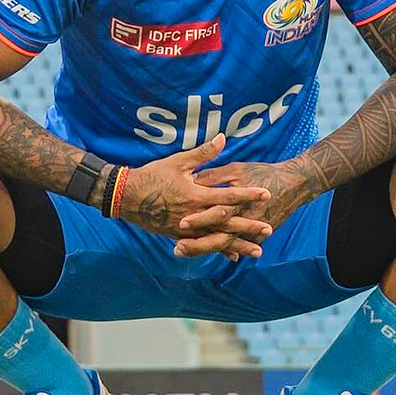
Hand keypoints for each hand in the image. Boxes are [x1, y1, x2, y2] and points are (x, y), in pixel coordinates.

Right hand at [118, 134, 273, 260]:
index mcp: (195, 196)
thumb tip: (222, 138)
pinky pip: (204, 245)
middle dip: (249, 227)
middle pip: (227, 223)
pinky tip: (232, 255)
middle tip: (269, 229)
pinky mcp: (179, 236)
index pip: (227, 196)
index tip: (266, 194)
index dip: (248, 195)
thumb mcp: (178, 162)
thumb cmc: (152, 176)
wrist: (126, 197)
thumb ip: (203, 153)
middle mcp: (194, 216)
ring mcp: (187, 229)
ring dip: (239, 244)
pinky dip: (219, 250)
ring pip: (217, 239)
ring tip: (258, 251)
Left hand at [189, 158, 317, 252]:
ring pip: (225, 245)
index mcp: (238, 200)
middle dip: (197, 244)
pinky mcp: (257, 235)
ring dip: (204, 250)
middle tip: (176, 247)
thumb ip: (213, 175)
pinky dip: (222, 251)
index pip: (216, 213)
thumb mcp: (236, 169)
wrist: (294, 184)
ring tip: (182, 252)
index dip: (199, 219)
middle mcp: (245, 218)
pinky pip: (237, 245)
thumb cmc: (262, 172)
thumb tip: (190, 179)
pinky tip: (202, 255)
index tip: (180, 224)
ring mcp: (252, 230)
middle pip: (219, 236)